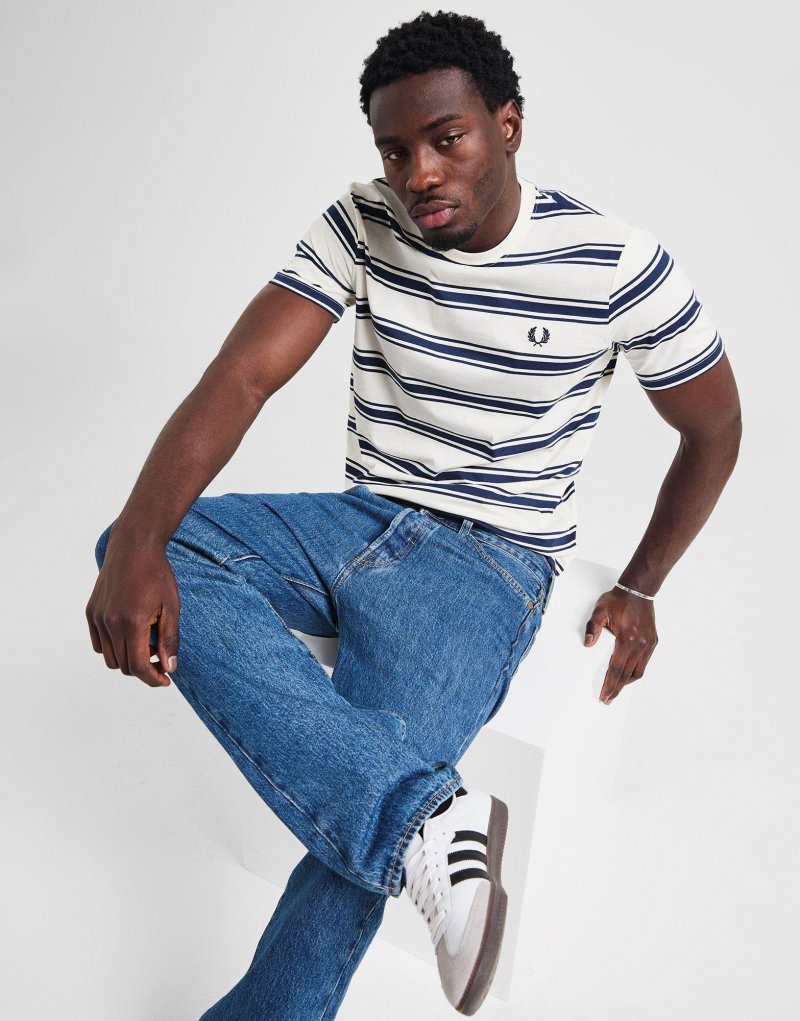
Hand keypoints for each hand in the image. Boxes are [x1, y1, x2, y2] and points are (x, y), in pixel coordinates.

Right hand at [86, 541, 179, 687]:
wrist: (134, 546)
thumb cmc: (157, 574)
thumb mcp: (172, 606)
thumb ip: (170, 639)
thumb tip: (170, 668)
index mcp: (132, 622)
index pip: (138, 666)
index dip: (153, 679)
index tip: (166, 680)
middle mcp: (110, 622)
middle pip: (124, 666)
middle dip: (144, 670)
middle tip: (161, 659)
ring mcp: (97, 617)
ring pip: (109, 658)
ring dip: (128, 660)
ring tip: (147, 645)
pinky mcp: (91, 612)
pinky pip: (98, 644)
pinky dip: (113, 648)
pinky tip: (131, 636)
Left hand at [583, 587, 657, 703]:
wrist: (638, 590)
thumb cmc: (618, 600)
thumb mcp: (600, 610)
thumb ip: (592, 627)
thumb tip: (587, 644)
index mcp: (626, 639)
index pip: (616, 669)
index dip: (609, 685)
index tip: (603, 696)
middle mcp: (640, 645)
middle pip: (627, 675)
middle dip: (616, 689)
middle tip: (607, 700)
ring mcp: (648, 644)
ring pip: (638, 671)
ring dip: (627, 682)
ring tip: (617, 690)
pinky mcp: (653, 641)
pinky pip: (644, 662)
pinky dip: (635, 671)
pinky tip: (628, 674)